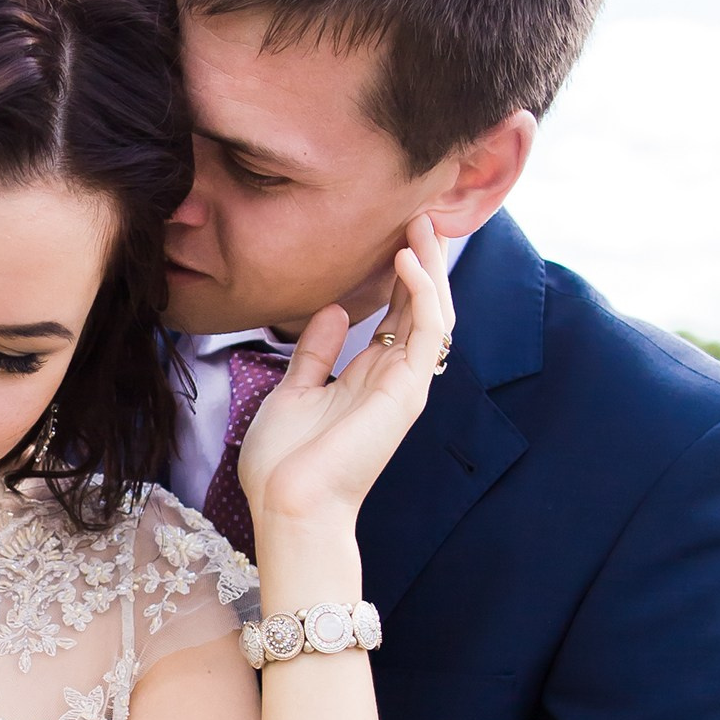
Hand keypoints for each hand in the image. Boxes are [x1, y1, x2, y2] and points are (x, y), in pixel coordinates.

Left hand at [239, 212, 453, 537]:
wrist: (288, 507)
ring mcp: (406, 385)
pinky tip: (406, 258)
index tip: (392, 230)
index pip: (398, 314)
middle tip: (419, 211)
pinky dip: (423, 291)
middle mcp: (394, 378)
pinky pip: (428, 331)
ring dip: (431, 264)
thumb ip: (314, 353)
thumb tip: (333, 310)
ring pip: (435, 311)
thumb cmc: (284, 465)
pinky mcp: (409, 392)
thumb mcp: (292, 393)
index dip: (400, 273)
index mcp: (369, 378)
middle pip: (422, 306)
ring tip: (421, 221)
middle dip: (423, 258)